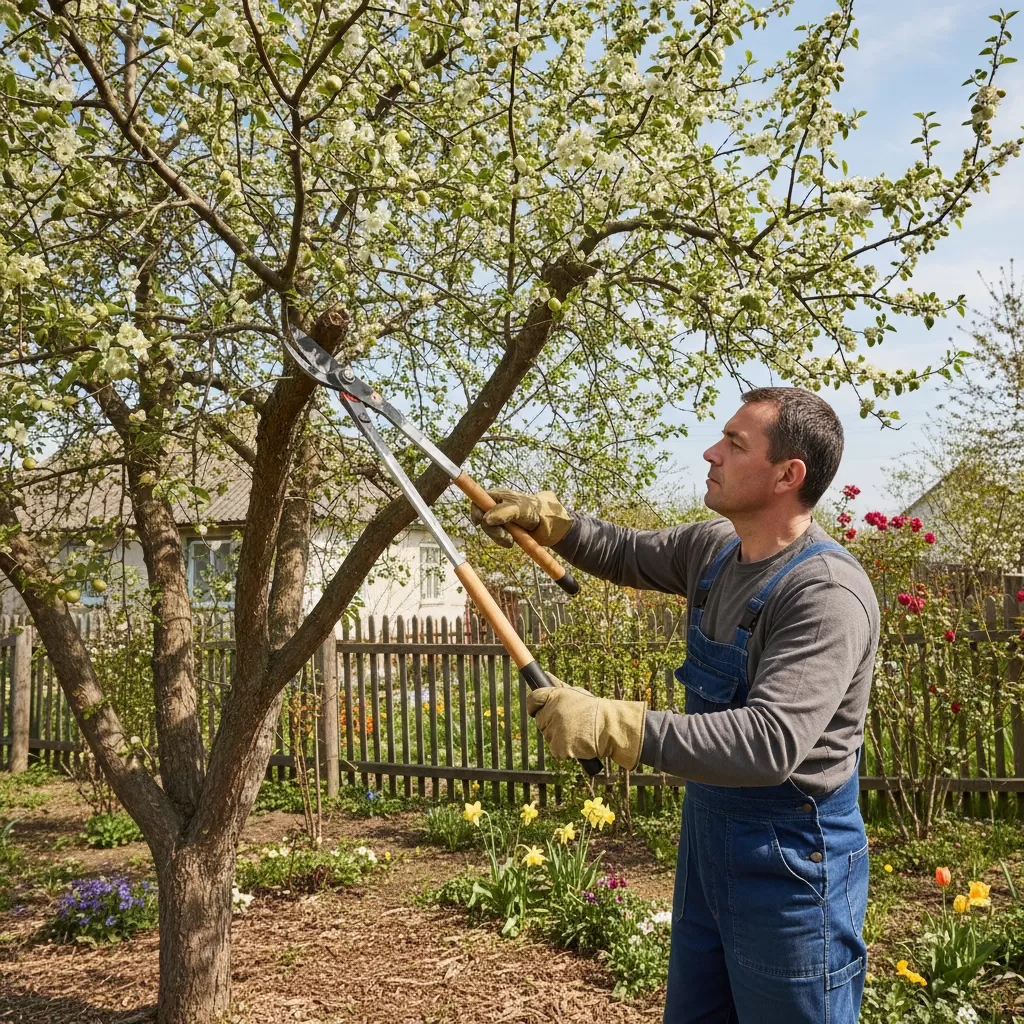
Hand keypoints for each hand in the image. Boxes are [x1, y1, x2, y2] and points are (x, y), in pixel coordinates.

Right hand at [469, 489, 572, 547]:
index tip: (478, 523)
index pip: (477, 501)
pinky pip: (497, 537)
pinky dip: (503, 541)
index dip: (475, 512)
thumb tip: (484, 520)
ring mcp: (500, 519)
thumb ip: (502, 512)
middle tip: (506, 537)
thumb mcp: (518, 509)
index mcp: (497, 496)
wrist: (549, 523)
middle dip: (492, 530)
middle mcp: (496, 506)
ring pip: (490, 530)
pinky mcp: (505, 529)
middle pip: (482, 519)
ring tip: (512, 540)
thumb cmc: (534, 510)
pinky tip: (513, 541)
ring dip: (499, 537)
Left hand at [527, 684, 645, 769]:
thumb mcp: (577, 694)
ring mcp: (555, 730)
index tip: (534, 710)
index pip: (533, 699)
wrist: (611, 728)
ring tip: (577, 732)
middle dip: (550, 722)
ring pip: (548, 736)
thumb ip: (558, 686)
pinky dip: (565, 750)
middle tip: (569, 723)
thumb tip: (545, 674)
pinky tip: (578, 744)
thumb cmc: (595, 710)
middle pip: (539, 720)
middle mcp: (552, 711)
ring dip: (558, 737)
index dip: (533, 706)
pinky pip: (556, 750)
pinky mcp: (559, 747)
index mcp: (556, 696)